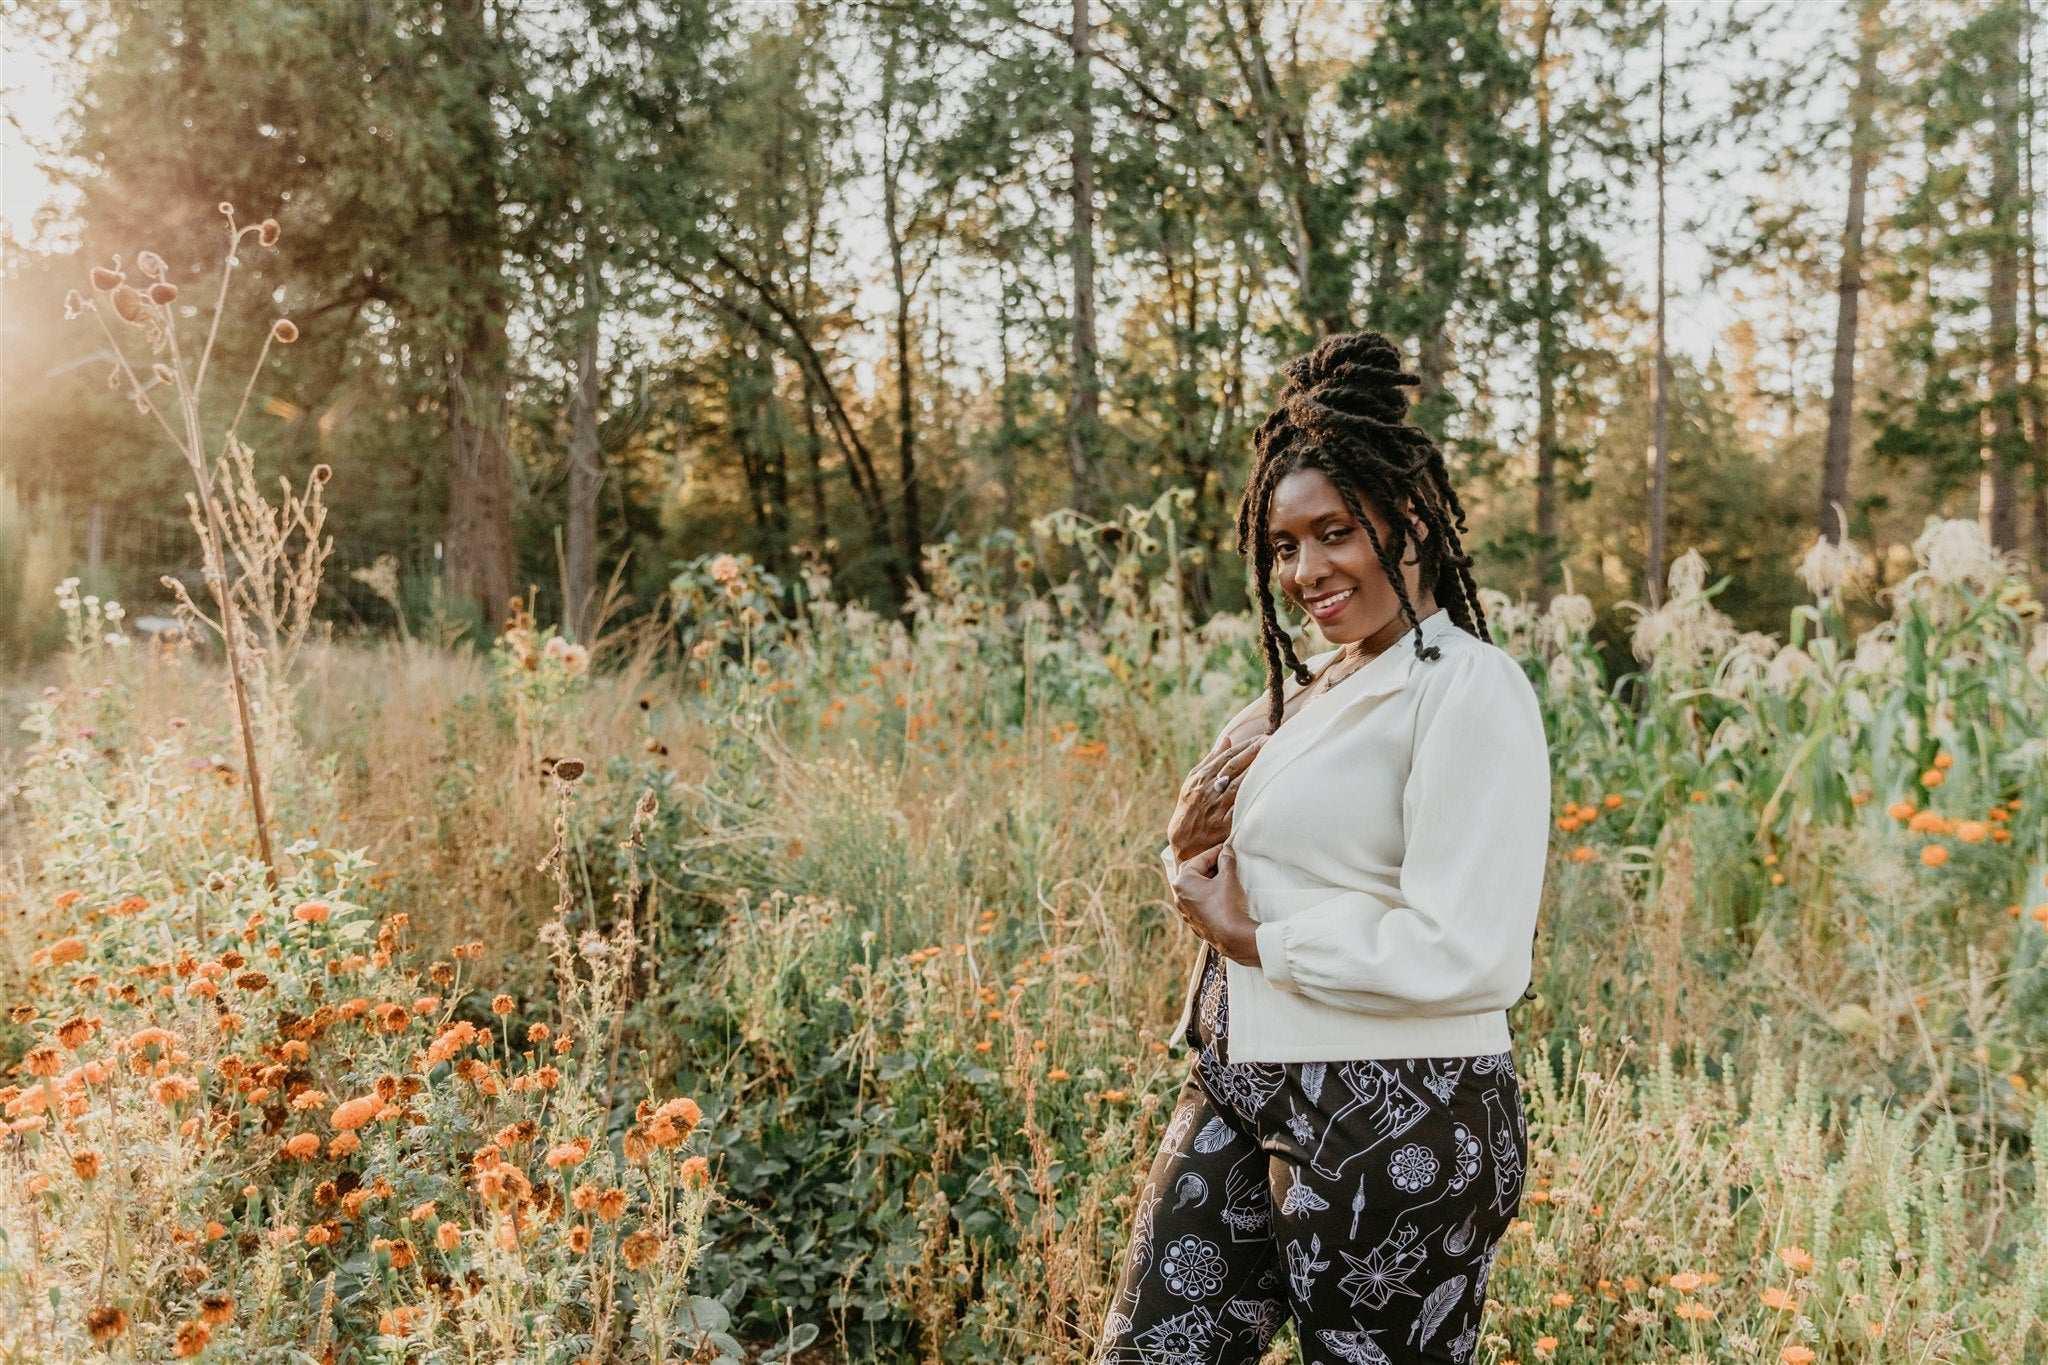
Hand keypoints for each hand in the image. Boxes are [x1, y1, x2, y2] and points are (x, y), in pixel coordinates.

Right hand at [1166, 728, 1268, 863]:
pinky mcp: (1223, 825)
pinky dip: (1251, 799)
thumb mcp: (1194, 781)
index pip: (1227, 757)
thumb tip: (1228, 739)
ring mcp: (1216, 807)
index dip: (1246, 746)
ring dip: (1255, 771)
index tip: (1262, 737)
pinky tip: (1265, 790)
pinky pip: (1239, 810)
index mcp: (1202, 778)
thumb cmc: (1190, 807)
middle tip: (1272, 741)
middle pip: (1234, 767)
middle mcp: (1209, 790)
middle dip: (1253, 752)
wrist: (1183, 842)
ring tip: (1273, 760)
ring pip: (1238, 785)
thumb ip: (1211, 759)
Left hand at [1167, 843, 1260, 966]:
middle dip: (1209, 865)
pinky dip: (1208, 894)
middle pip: (1193, 872)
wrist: (1232, 936)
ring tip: (1225, 875)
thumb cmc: (1228, 904)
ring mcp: (1184, 910)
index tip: (1227, 847)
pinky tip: (1221, 893)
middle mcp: (1179, 895)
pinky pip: (1198, 902)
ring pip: (1195, 888)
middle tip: (1224, 860)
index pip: (1200, 859)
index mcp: (1183, 881)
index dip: (1215, 851)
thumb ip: (1226, 860)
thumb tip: (1227, 849)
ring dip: (1208, 880)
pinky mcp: (1193, 921)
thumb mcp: (1228, 878)